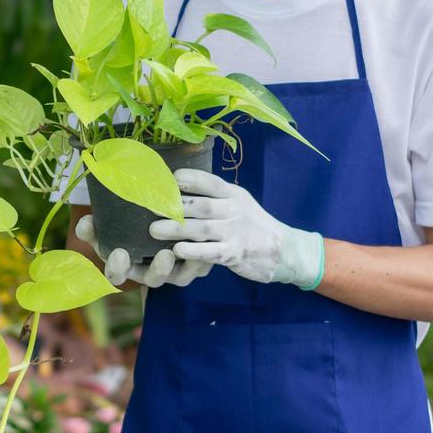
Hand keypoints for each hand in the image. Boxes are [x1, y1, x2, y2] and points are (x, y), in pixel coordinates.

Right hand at [75, 213, 211, 287]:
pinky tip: (202, 241)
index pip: (117, 274)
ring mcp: (171, 272)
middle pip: (152, 279)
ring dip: (184, 265)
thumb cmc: (127, 222)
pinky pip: (197, 267)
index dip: (117, 268)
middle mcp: (148, 273)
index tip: (119, 253)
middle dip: (158, 270)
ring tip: (184, 248)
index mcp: (124, 265)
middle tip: (163, 255)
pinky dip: (199, 257)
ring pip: (177, 276)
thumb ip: (94, 226)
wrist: (158, 215)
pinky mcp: (191, 265)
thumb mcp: (108, 224)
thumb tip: (85, 223)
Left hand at [147, 169, 324, 289]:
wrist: (283, 250)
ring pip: (202, 228)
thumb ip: (213, 196)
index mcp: (233, 194)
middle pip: (201, 205)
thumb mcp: (238, 202)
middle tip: (149, 205)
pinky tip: (177, 250)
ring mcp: (235, 232)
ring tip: (153, 230)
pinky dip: (194, 251)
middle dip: (174, 205)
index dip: (188, 179)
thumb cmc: (251, 224)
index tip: (166, 178)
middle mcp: (234, 210)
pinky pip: (212, 252)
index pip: (209, 182)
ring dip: (176, 229)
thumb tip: (177, 184)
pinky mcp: (236, 253)